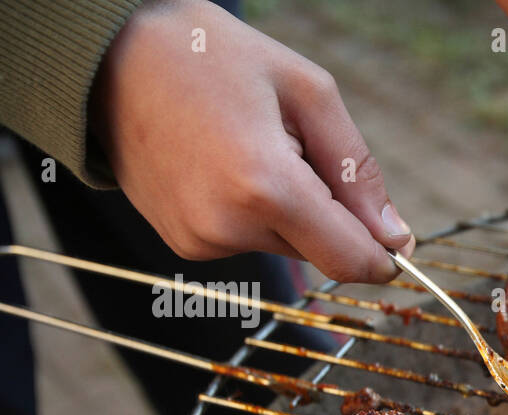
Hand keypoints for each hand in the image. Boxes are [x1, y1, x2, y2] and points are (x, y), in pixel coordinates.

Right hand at [90, 0, 414, 284]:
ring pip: (286, 244)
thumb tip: (395, 236)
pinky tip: (222, 164)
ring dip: (288, 208)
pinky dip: (252, 210)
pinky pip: (248, 238)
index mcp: (266, 187)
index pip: (350, 260)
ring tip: (246, 146)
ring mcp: (201, 240)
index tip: (395, 241)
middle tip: (292, 147)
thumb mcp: (308, 92)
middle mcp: (229, 226)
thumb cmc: (212, 58)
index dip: (382, 256)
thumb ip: (360, 172)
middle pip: (321, 250)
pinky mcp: (184, 243)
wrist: (109, 56)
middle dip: (327, 210)